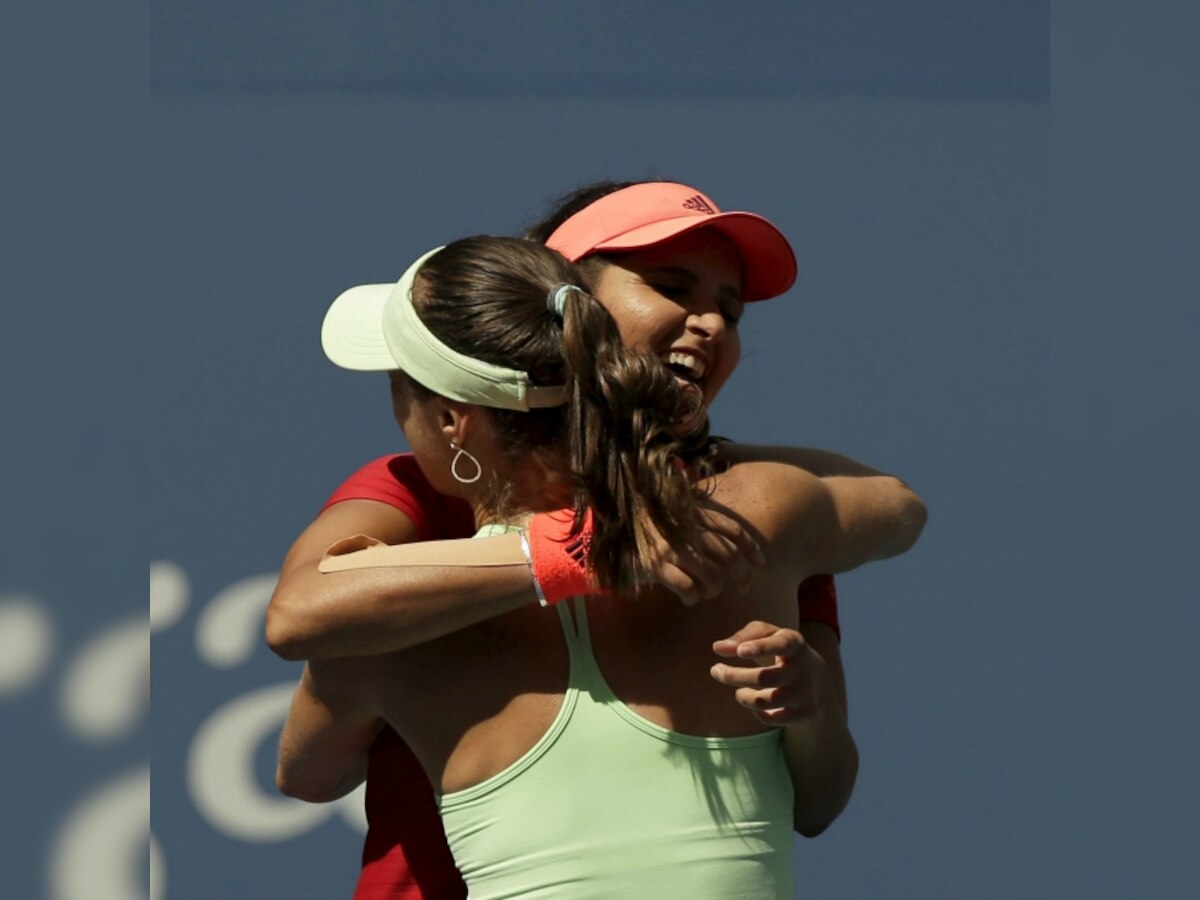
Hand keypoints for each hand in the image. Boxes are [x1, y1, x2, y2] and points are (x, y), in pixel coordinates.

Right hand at [639, 498, 764, 605]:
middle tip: (743, 587)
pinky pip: (687, 588)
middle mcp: (685, 529)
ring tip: (709, 592)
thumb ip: (700, 522)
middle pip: (727, 555)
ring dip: (715, 589)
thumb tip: (732, 543)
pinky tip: (690, 599)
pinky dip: (693, 598)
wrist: (608, 531)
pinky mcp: (655, 566)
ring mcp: (670, 548)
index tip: (760, 562)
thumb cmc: (649, 529)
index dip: (750, 546)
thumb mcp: (676, 517)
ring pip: (711, 575)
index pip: (732, 529)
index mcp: (693, 514)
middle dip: (740, 574)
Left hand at [709, 620, 825, 726]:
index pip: (781, 644)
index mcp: (794, 643)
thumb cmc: (781, 650)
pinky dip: (758, 712)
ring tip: (740, 691)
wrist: (818, 680)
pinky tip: (755, 704)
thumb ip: (743, 637)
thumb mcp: (768, 635)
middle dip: (735, 676)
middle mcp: (803, 668)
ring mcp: (805, 692)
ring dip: (744, 697)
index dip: (761, 648)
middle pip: (765, 678)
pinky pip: (772, 718)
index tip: (740, 652)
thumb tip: (718, 648)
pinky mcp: (804, 712)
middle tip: (715, 670)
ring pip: (766, 701)